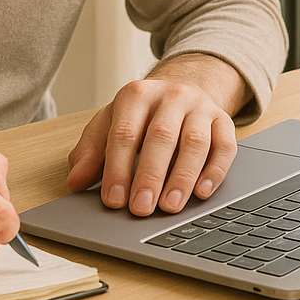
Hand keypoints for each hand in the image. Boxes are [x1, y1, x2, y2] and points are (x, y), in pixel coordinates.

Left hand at [64, 54, 247, 216]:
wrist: (181, 90)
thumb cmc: (140, 116)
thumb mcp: (109, 124)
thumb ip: (90, 152)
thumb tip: (75, 181)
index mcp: (136, 95)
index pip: (125, 133)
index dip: (117, 168)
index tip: (113, 200)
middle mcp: (171, 96)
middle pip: (161, 136)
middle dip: (149, 176)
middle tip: (141, 209)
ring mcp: (200, 107)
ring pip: (195, 142)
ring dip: (182, 177)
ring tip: (170, 207)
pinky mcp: (224, 121)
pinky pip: (224, 146)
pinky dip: (215, 172)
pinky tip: (202, 193)